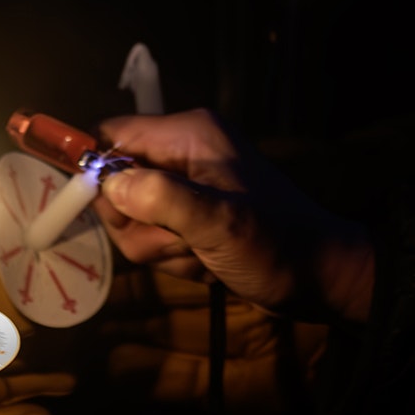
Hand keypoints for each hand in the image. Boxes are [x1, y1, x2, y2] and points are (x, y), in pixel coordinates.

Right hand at [93, 109, 374, 323]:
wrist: (320, 279)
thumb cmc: (277, 245)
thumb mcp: (218, 222)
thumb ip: (159, 198)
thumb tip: (108, 182)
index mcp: (189, 136)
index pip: (111, 134)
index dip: (94, 169)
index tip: (101, 206)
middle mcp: (182, 155)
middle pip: (114, 184)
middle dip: (137, 223)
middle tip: (178, 238)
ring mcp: (185, 189)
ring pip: (130, 219)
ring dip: (158, 246)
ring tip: (200, 252)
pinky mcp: (188, 219)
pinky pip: (152, 238)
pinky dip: (173, 257)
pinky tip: (205, 262)